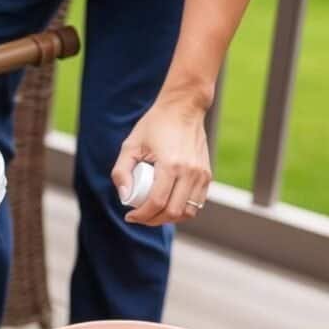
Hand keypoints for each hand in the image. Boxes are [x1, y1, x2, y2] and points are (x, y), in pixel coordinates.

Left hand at [111, 93, 211, 225]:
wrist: (183, 108)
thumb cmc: (155, 125)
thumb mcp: (130, 145)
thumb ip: (121, 171)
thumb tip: (124, 197)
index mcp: (171, 164)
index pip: (157, 203)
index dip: (142, 215)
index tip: (130, 216)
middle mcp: (190, 172)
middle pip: (173, 212)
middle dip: (153, 220)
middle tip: (140, 217)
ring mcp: (201, 174)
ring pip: (188, 212)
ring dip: (169, 218)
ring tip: (153, 214)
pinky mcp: (207, 174)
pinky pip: (197, 203)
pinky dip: (182, 210)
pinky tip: (168, 206)